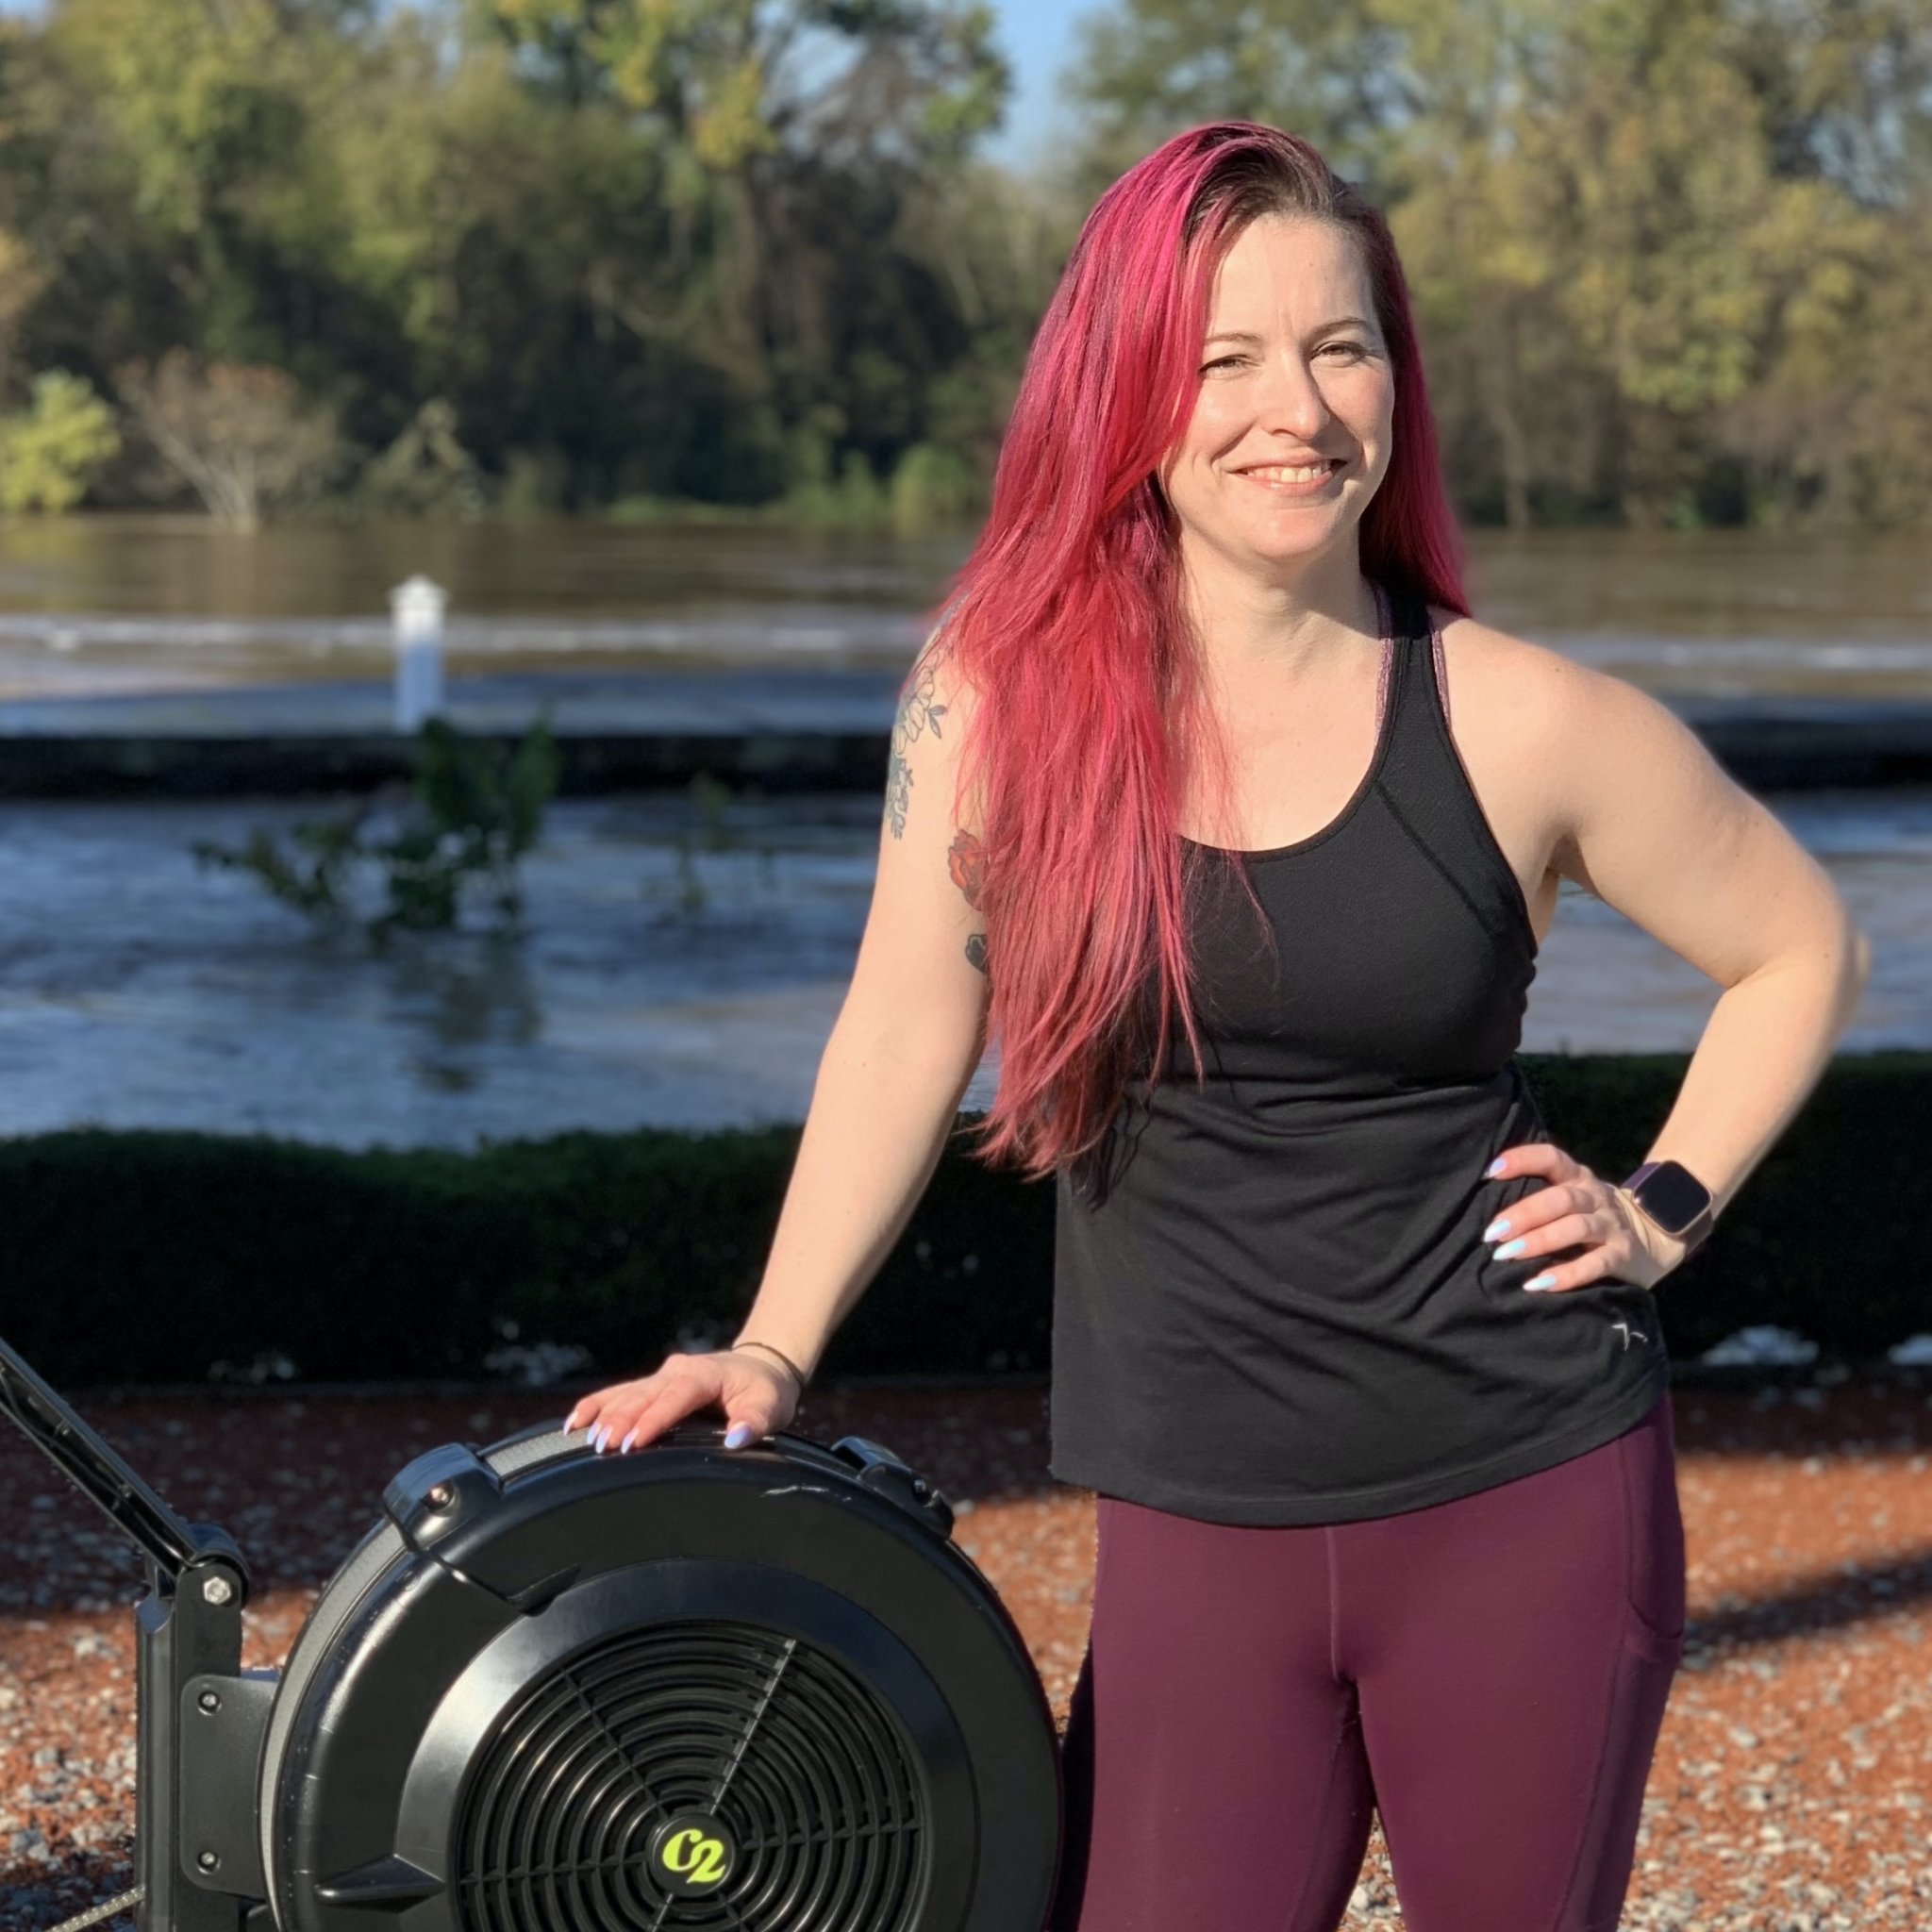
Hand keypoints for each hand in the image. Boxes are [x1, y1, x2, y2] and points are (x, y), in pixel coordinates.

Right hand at [562, 1347, 802, 1455]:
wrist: (761, 1366)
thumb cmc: (766, 1390)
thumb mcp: (772, 1406)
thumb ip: (755, 1422)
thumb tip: (735, 1439)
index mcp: (704, 1375)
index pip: (676, 1397)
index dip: (654, 1419)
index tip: (634, 1442)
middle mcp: (677, 1371)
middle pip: (643, 1395)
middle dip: (620, 1420)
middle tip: (601, 1446)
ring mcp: (661, 1377)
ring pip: (625, 1393)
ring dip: (603, 1414)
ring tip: (580, 1437)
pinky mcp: (652, 1386)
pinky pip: (619, 1394)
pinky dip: (596, 1406)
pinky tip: (573, 1424)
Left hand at [1481, 1142, 1688, 1294]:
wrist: (1653, 1238)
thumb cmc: (1590, 1217)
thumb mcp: (1571, 1197)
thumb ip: (1539, 1195)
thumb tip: (1482, 1208)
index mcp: (1578, 1177)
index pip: (1552, 1158)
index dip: (1523, 1159)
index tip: (1491, 1171)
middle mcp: (1595, 1197)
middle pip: (1561, 1199)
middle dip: (1524, 1214)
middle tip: (1493, 1233)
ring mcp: (1612, 1225)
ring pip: (1577, 1228)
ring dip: (1540, 1241)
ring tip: (1508, 1255)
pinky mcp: (1623, 1255)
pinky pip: (1595, 1264)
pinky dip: (1567, 1274)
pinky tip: (1540, 1283)